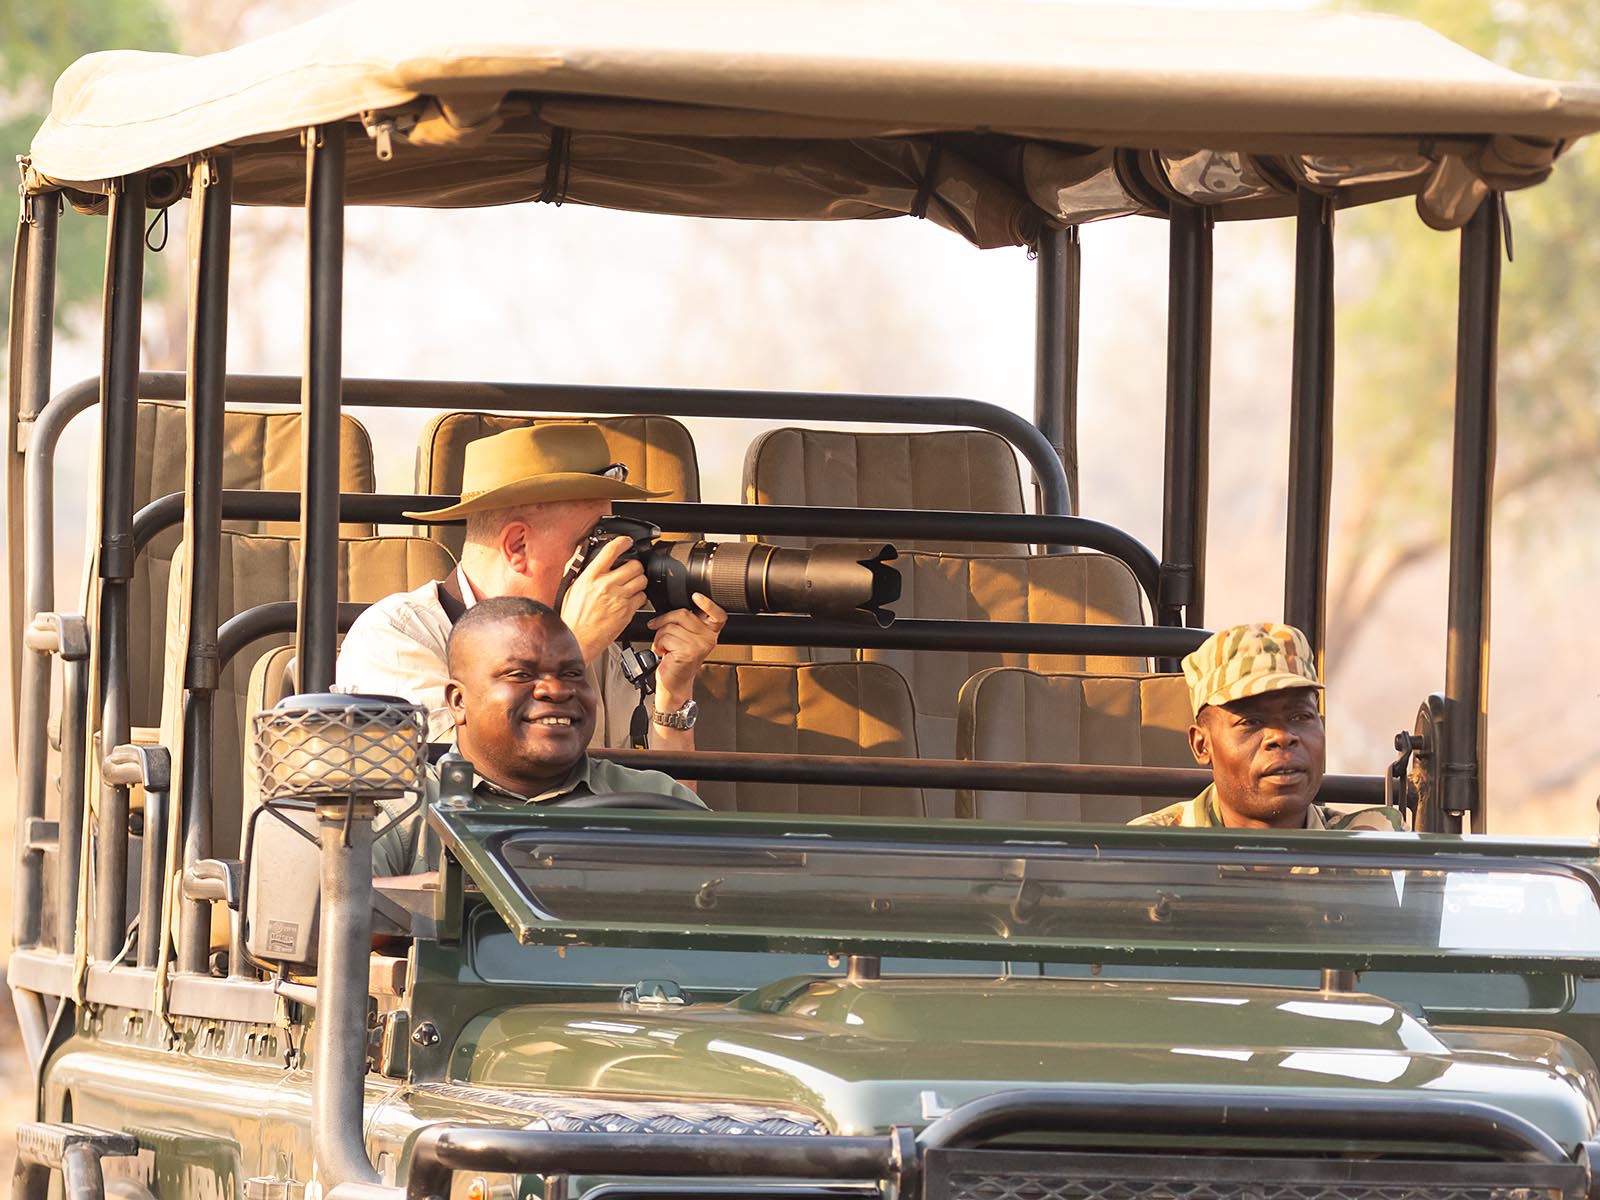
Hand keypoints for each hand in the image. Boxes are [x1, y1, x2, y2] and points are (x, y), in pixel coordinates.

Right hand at [558, 535, 647, 662]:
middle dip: (634, 567)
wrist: (577, 640)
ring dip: (639, 581)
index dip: (623, 542)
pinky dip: (639, 598)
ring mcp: (619, 598)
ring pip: (642, 580)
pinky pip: (642, 598)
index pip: (611, 550)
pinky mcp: (627, 612)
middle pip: (634, 565)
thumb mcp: (571, 588)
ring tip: (631, 586)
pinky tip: (630, 600)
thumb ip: (579, 569)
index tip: (627, 542)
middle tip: (630, 571)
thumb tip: (581, 553)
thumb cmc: (573, 617)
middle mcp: (606, 585)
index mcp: (590, 577)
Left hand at [648, 592, 726, 706]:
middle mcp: (708, 639)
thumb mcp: (686, 638)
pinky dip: (659, 644)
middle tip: (661, 632)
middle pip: (684, 614)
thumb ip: (686, 623)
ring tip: (665, 647)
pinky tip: (664, 653)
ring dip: (660, 636)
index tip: (696, 596)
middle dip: (665, 621)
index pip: (718, 614)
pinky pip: (666, 637)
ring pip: (671, 626)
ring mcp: (699, 645)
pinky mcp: (688, 652)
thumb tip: (674, 609)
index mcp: (710, 632)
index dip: (708, 604)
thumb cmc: (677, 661)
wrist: (674, 683)